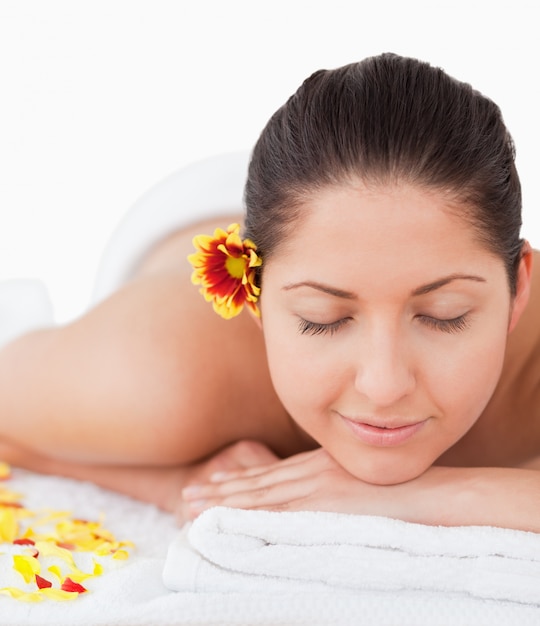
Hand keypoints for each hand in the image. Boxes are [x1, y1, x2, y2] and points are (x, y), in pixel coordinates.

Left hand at [181, 447, 390, 519]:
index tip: (215, 482)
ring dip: (224, 502)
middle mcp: (315, 471)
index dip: (240, 479)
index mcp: (323, 464)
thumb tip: (325, 505)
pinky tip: (226, 522)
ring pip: (259, 496)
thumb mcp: (367, 483)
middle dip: (222, 489)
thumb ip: (340, 489)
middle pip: (258, 482)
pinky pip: (277, 513)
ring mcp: (317, 486)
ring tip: (193, 506)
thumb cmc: (409, 494)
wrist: (435, 497)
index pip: (272, 473)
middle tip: (189, 494)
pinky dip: (248, 517)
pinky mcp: (323, 505)